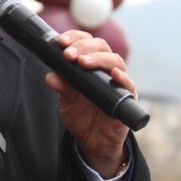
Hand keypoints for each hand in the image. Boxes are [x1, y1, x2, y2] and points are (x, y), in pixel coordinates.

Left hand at [44, 31, 133, 176]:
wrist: (93, 142)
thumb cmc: (82, 117)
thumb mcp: (66, 102)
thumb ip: (61, 88)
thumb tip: (51, 76)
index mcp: (91, 65)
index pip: (86, 43)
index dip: (76, 38)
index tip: (61, 42)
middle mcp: (106, 70)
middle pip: (101, 47)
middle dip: (84, 47)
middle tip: (69, 54)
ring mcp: (118, 83)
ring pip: (115, 61)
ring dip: (99, 59)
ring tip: (83, 62)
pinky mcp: (127, 99)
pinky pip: (129, 85)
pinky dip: (123, 78)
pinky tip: (114, 75)